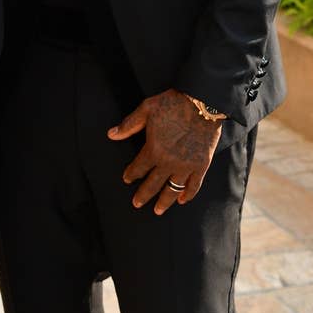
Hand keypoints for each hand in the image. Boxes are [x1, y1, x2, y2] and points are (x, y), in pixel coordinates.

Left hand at [108, 89, 222, 215]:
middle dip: (143, 195)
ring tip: (158, 210)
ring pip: (172, 189)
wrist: (201, 102)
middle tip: (136, 203)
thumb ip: (129, 125)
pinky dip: (188, 195)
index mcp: (153, 149)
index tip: (127, 179)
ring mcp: (186, 166)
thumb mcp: (146, 109)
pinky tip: (182, 200)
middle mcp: (168, 162)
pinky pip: (194, 185)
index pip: (139, 168)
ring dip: (164, 201)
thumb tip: (111, 134)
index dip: (131, 175)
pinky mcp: (201, 165)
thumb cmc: (172, 103)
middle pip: (153, 184)